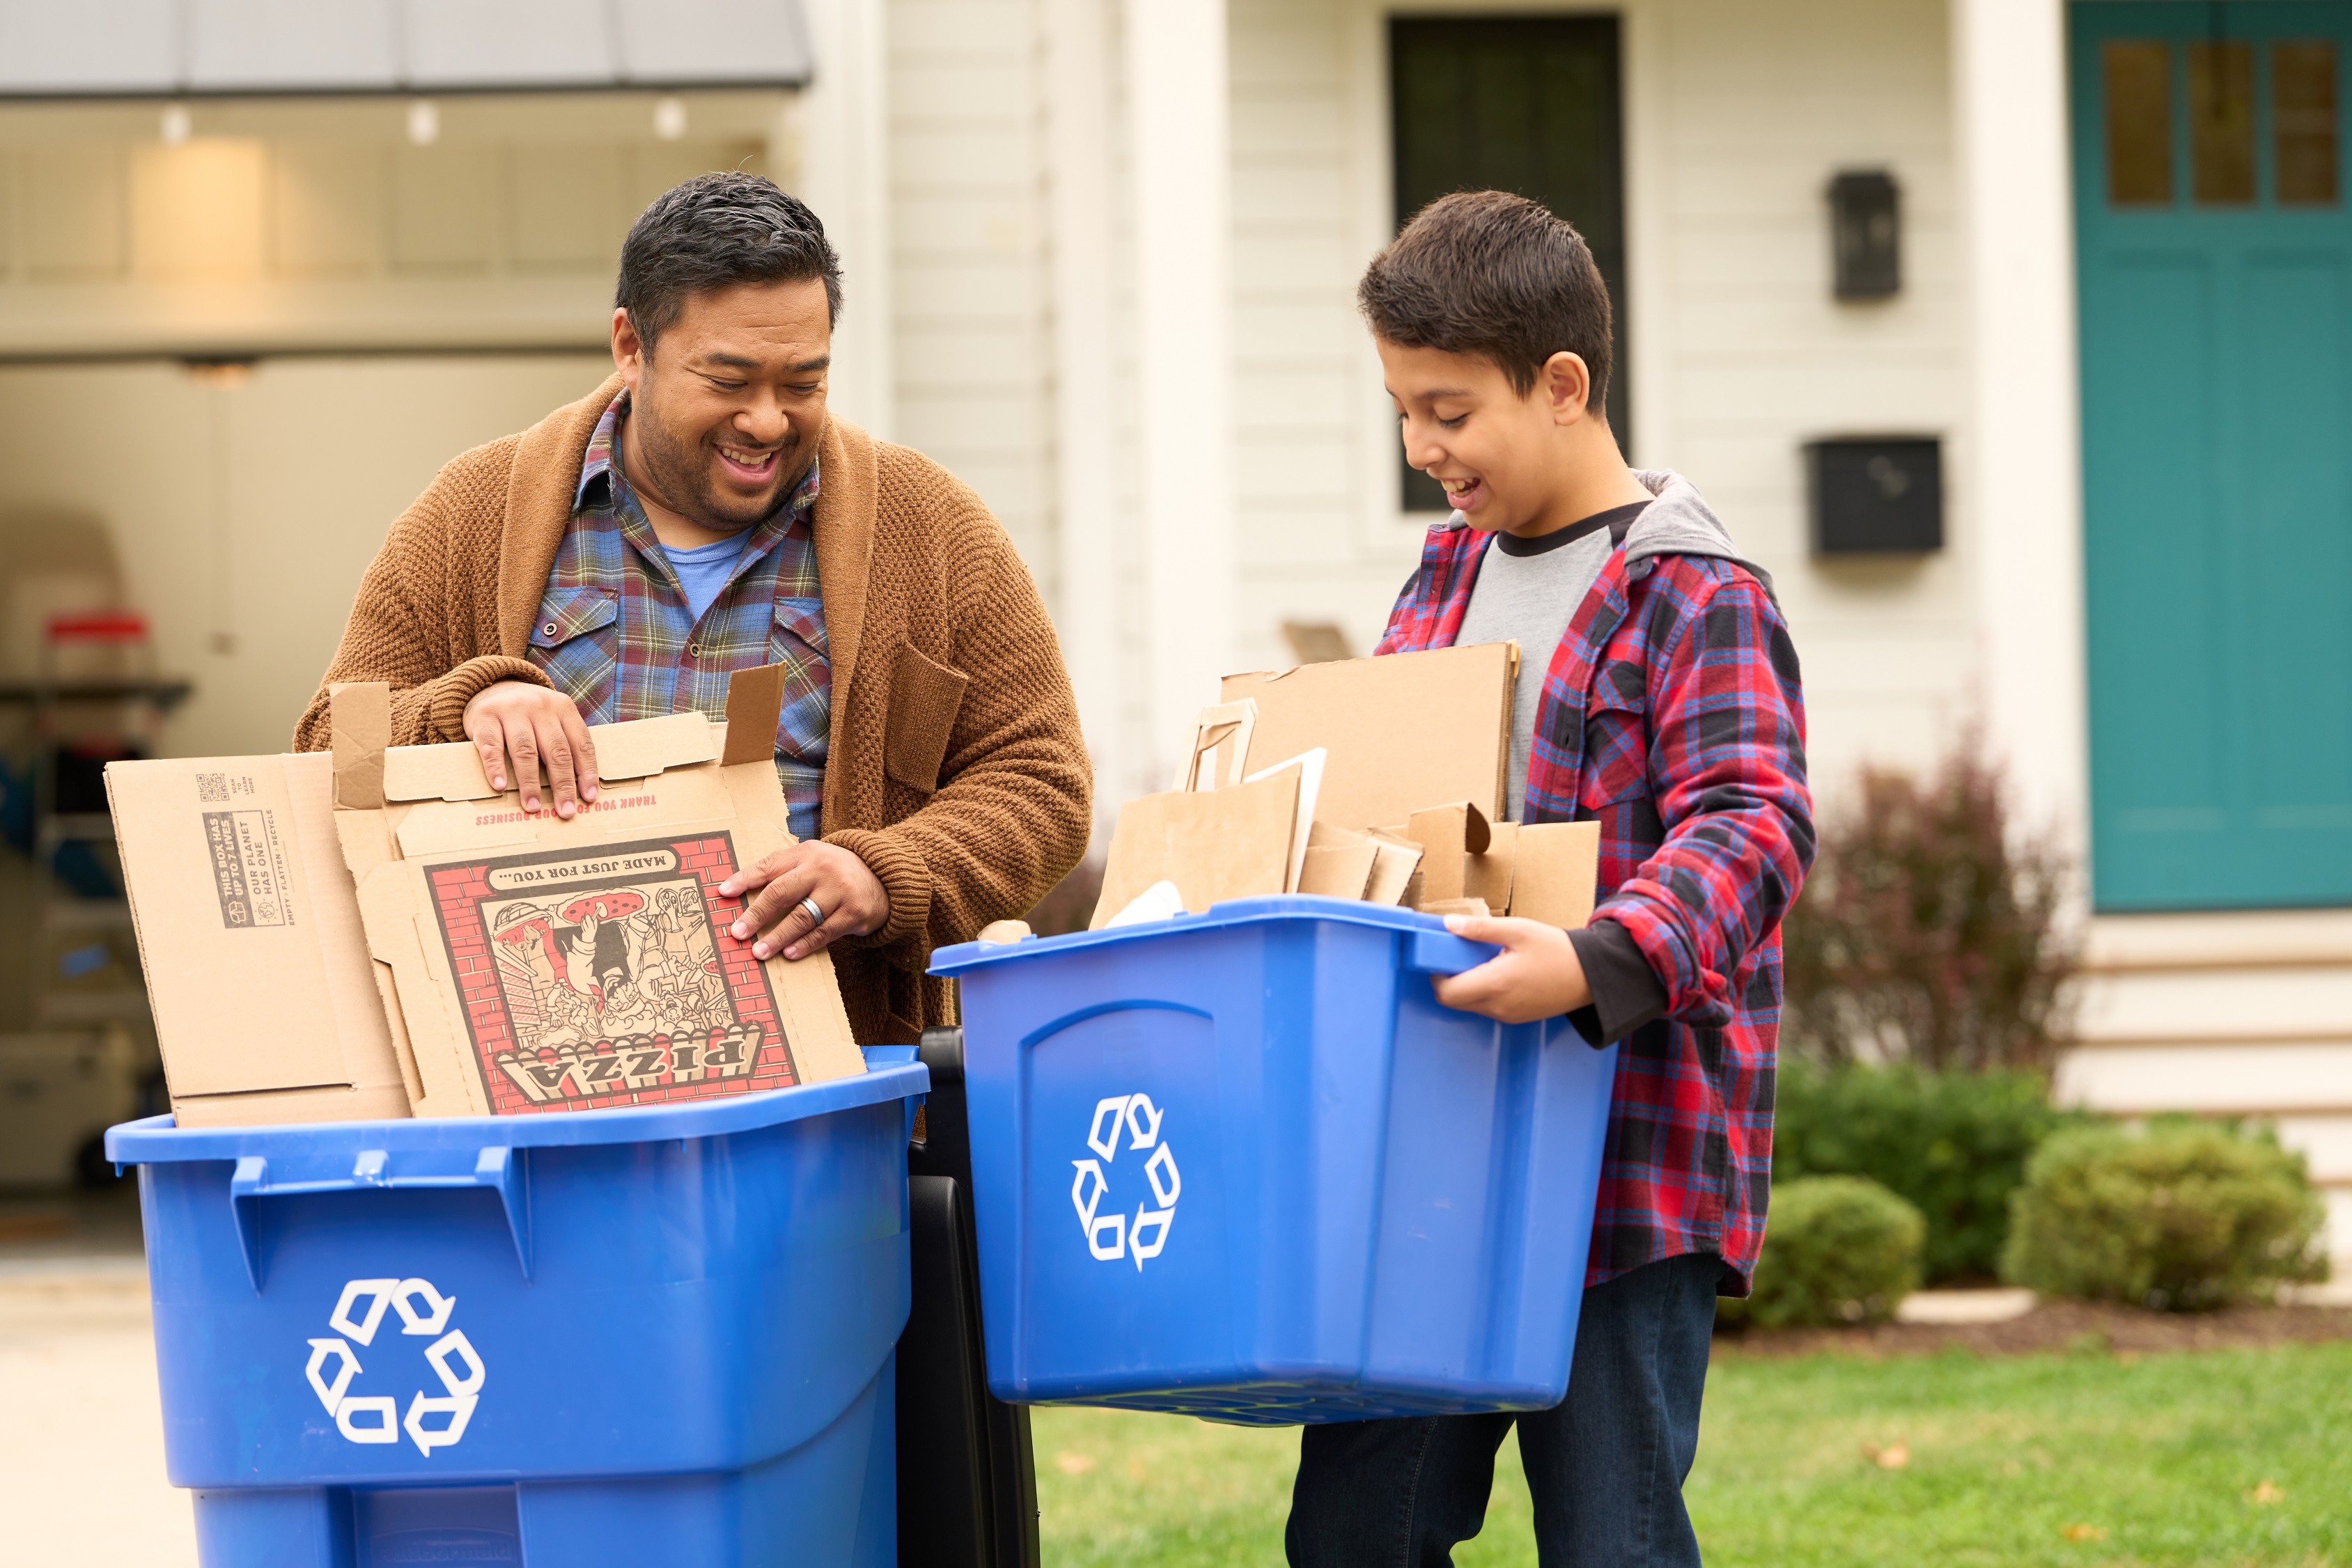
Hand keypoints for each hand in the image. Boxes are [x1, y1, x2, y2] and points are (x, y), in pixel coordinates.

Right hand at [463, 681, 599, 817]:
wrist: (491, 687)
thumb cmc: (529, 714)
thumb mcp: (552, 719)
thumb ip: (565, 743)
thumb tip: (578, 789)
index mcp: (564, 708)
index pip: (581, 744)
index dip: (587, 772)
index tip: (588, 798)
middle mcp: (540, 706)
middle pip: (556, 750)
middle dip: (562, 784)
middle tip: (565, 811)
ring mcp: (511, 710)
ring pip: (525, 751)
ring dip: (530, 782)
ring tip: (532, 806)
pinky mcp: (485, 716)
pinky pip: (492, 746)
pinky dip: (496, 767)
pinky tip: (500, 786)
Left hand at [720, 841, 889, 960]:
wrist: (883, 877)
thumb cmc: (833, 872)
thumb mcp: (809, 860)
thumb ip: (778, 871)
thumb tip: (736, 890)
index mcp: (805, 854)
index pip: (769, 866)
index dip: (744, 879)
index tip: (722, 892)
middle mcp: (822, 869)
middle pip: (782, 892)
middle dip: (757, 914)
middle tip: (737, 933)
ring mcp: (840, 891)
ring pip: (803, 917)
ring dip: (778, 937)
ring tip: (759, 952)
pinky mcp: (854, 912)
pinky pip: (824, 932)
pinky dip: (805, 945)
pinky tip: (789, 954)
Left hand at [1430, 915, 1592, 1023]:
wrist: (1591, 976)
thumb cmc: (1557, 950)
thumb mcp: (1518, 930)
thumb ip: (1480, 929)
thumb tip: (1448, 924)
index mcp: (1496, 984)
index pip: (1447, 993)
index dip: (1437, 975)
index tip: (1443, 956)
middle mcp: (1498, 1006)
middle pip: (1454, 1001)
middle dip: (1450, 979)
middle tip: (1462, 955)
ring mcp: (1507, 1016)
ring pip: (1470, 1005)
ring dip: (1468, 986)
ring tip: (1485, 960)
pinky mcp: (1516, 1018)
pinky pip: (1488, 1008)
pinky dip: (1483, 992)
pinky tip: (1500, 972)